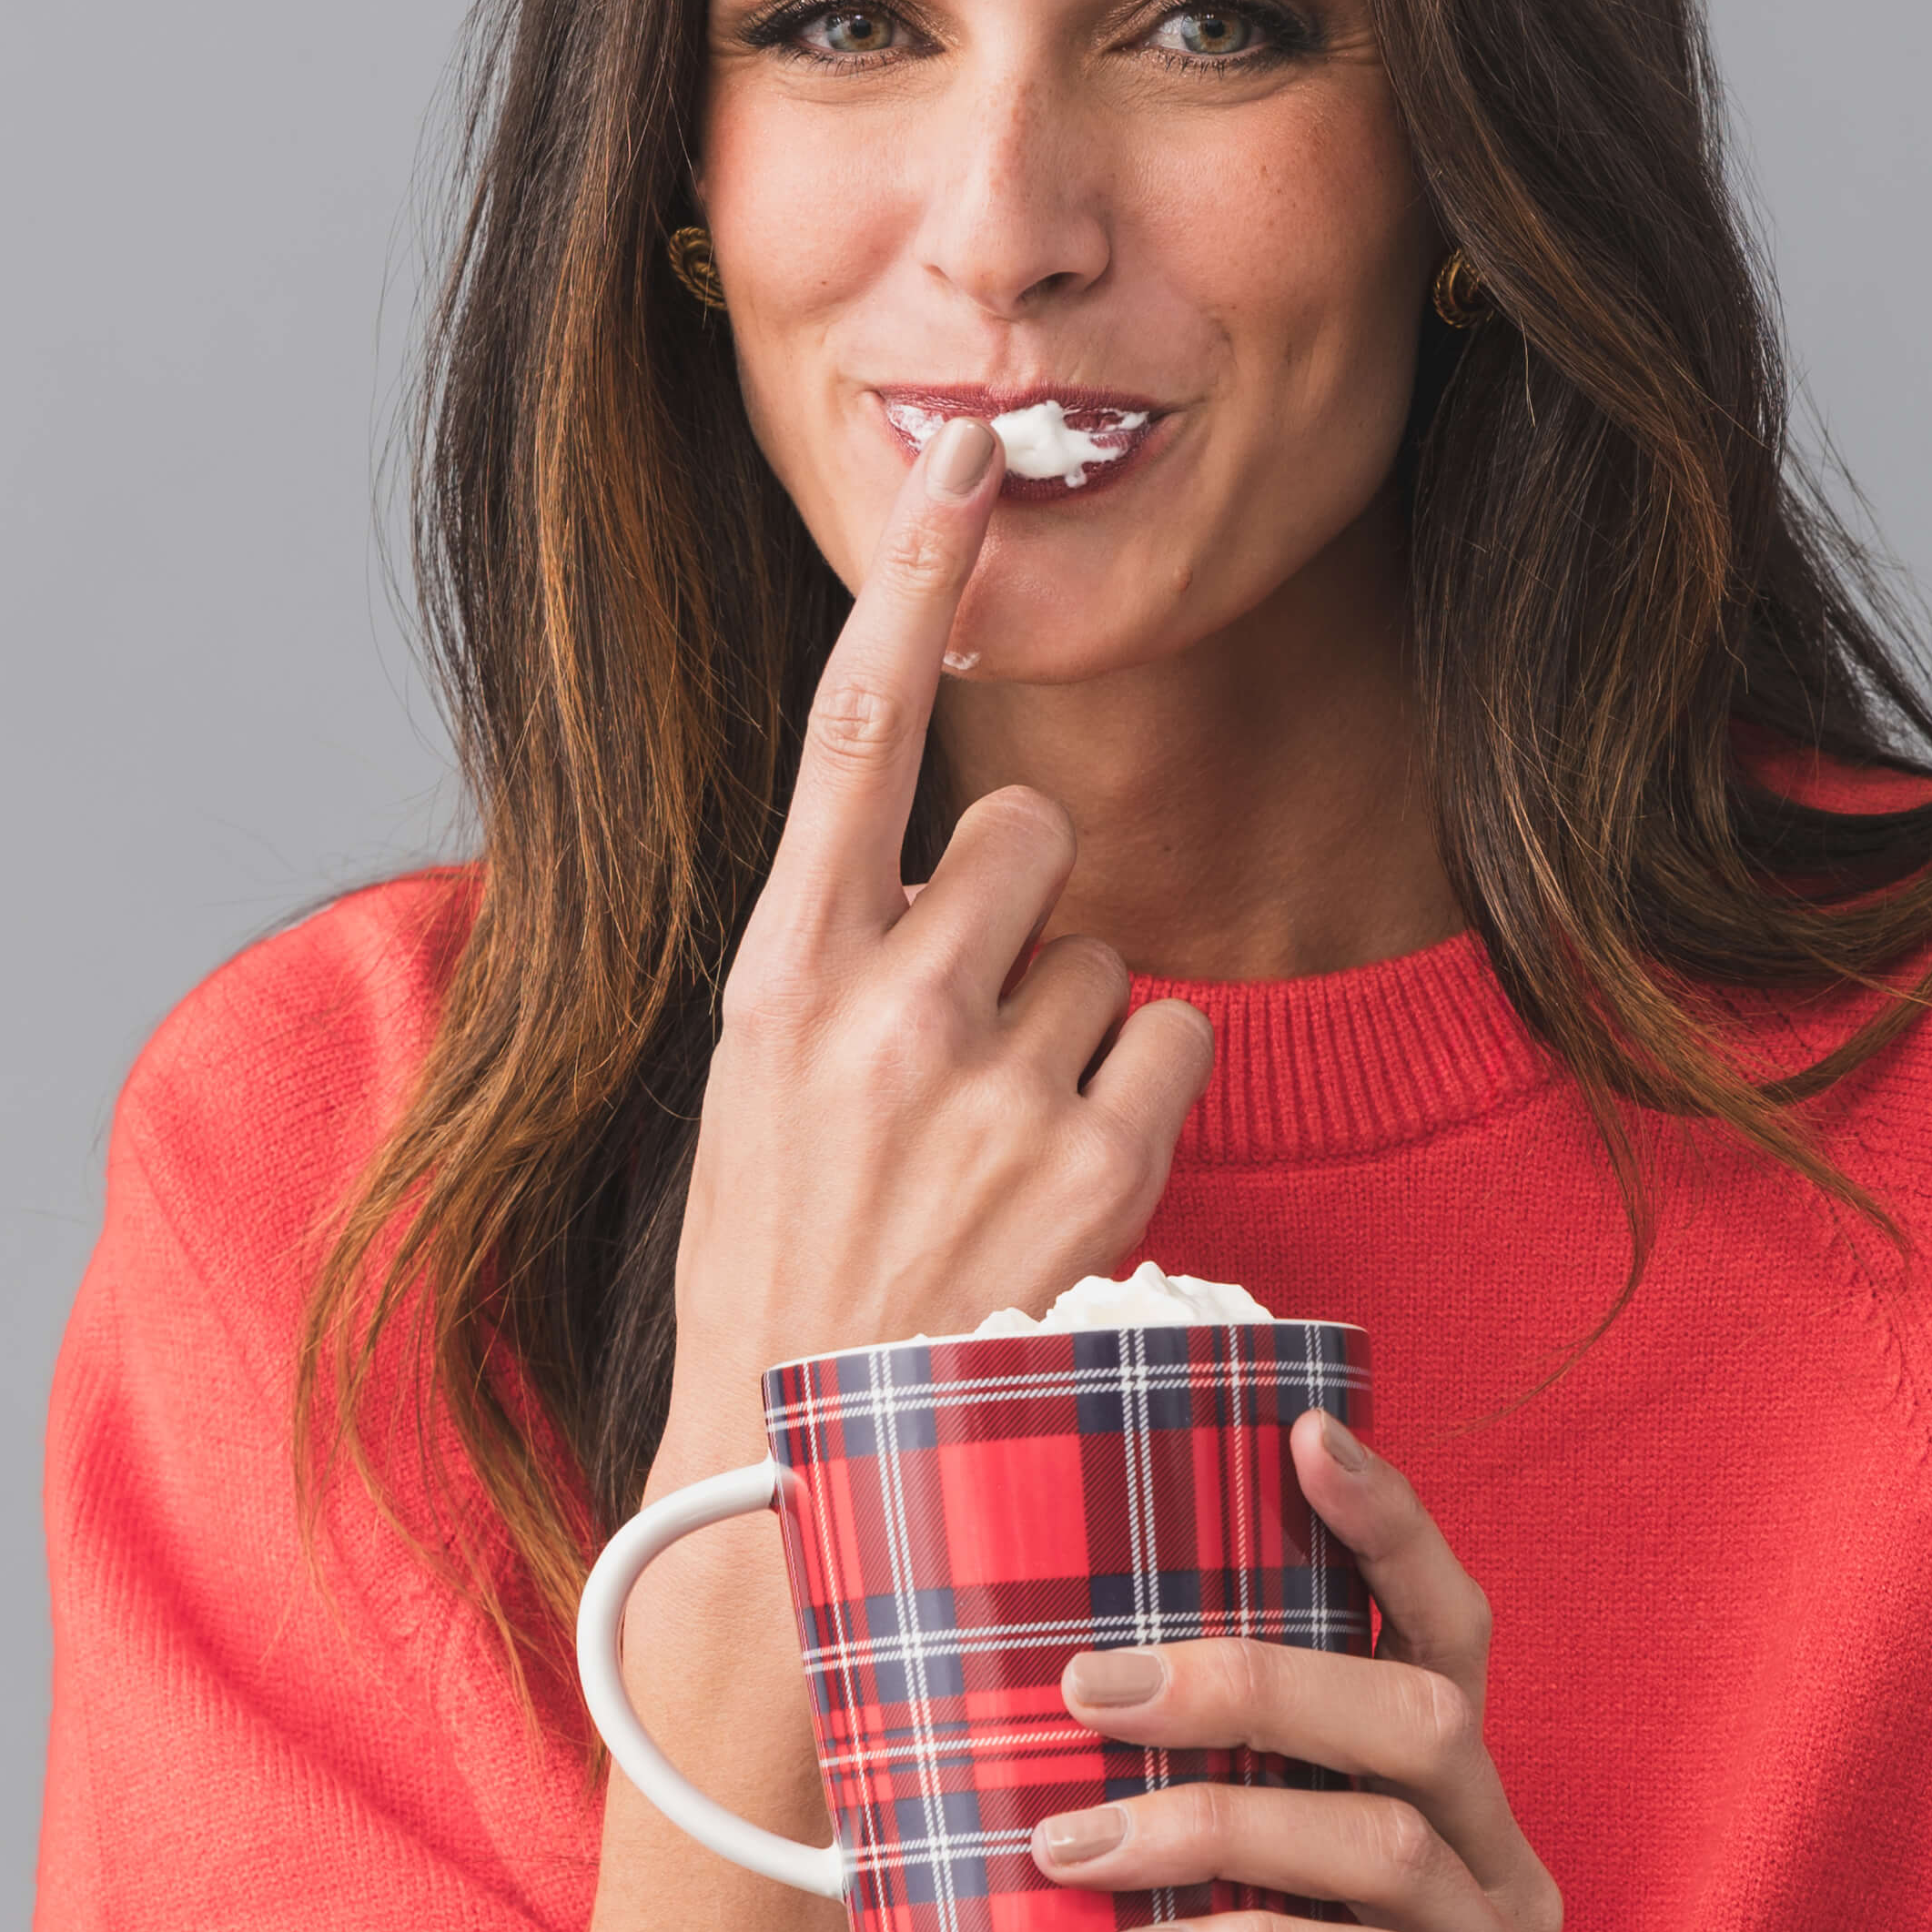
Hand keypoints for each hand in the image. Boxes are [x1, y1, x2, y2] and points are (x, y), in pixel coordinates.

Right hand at [655, 416, 1215, 1474]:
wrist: (810, 1469)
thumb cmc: (784, 1273)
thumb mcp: (759, 1095)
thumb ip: (843, 960)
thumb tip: (947, 865)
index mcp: (775, 979)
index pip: (852, 735)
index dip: (914, 585)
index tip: (965, 461)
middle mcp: (879, 1010)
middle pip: (1021, 837)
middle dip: (1021, 916)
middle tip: (966, 1046)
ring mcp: (990, 1088)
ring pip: (1103, 954)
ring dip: (1075, 1036)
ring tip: (996, 1157)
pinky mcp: (1097, 1164)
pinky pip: (1172, 1045)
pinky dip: (1141, 1104)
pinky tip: (1067, 1193)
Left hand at [1032, 1414, 1570, 1931]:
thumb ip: (1133, 1839)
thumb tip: (992, 1732)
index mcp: (1434, 1823)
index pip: (1437, 1635)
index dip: (1384, 1528)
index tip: (1299, 1428)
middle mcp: (1495, 1879)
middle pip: (1420, 1710)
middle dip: (1250, 1669)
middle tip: (1092, 1675)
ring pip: (1390, 1836)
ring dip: (1213, 1816)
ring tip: (1074, 1830)